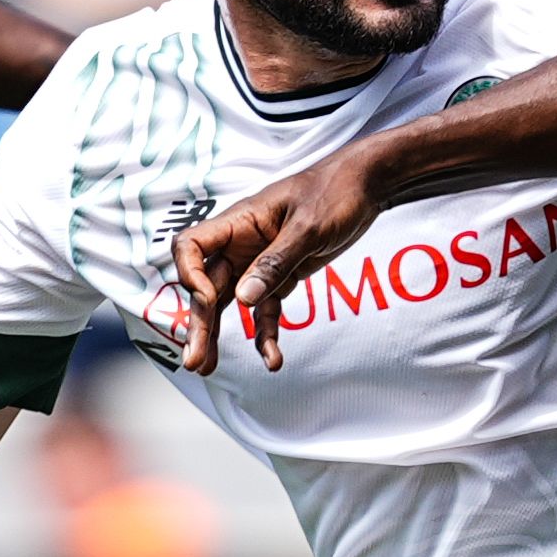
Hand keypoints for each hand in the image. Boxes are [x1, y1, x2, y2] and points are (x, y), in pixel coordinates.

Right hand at [172, 159, 382, 372]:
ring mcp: (259, 263)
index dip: (190, 274)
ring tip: (206, 369)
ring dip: (218, 336)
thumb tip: (244, 299)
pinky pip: (266, 310)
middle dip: (199, 323)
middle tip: (194, 360)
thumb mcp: (308, 226)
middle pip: (207, 285)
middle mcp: (240, 244)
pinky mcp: (281, 278)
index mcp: (238, 222)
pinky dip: (266, 334)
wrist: (366, 186)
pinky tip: (272, 359)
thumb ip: (277, 261)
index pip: (191, 246)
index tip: (208, 299)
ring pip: (230, 304)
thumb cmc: (334, 192)